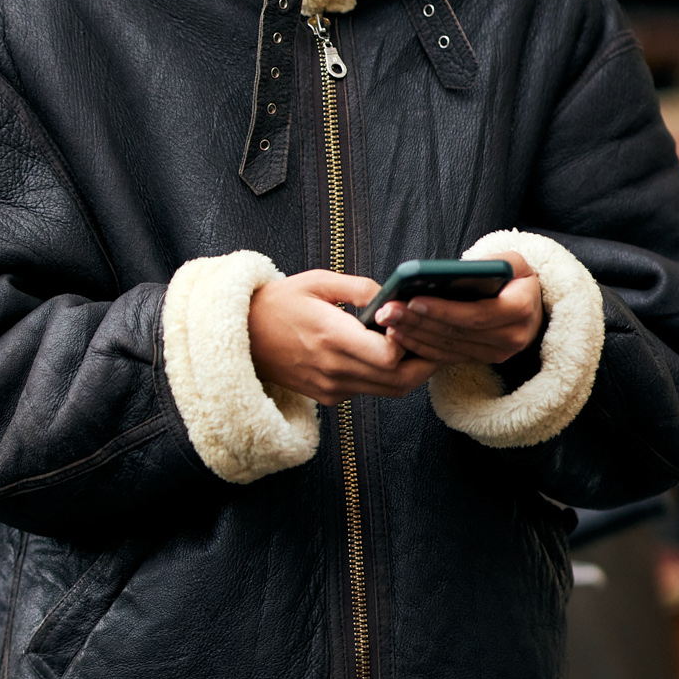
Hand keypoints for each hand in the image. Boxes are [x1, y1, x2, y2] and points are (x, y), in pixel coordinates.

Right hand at [249, 271, 438, 405]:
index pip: (389, 356)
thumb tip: (394, 296)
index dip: (407, 341)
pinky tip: (389, 356)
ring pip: (390, 391)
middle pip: (399, 380)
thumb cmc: (279, 303)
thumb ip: (360, 288)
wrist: (242, 336)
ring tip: (419, 348)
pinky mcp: (329, 396)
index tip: (409, 323)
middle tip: (435, 342)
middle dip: (425, 363)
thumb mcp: (317, 281)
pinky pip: (370, 392)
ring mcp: (331, 387)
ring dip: (410, 373)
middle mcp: (333, 368)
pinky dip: (386, 378)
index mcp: (331, 336)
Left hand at [375, 254, 543, 368]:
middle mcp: (512, 337)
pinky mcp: (483, 360)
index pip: (476, 314)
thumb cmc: (517, 278)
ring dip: (414, 336)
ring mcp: (498, 353)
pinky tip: (399, 335)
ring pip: (449, 348)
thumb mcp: (513, 262)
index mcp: (520, 309)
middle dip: (418, 321)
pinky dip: (421, 347)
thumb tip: (454, 272)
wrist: (534, 305)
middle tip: (387, 311)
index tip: (413, 300)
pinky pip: (447, 357)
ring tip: (387, 321)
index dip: (443, 310)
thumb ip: (490, 263)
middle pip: (457, 332)